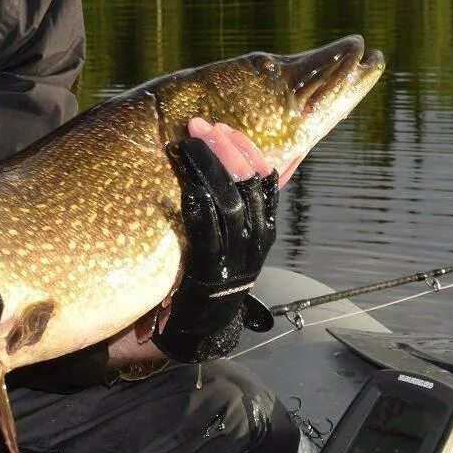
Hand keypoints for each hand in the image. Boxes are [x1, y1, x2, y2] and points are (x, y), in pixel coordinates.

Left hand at [153, 118, 279, 363]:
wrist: (205, 326)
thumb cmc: (217, 268)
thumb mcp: (238, 236)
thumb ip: (245, 201)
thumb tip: (261, 156)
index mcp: (266, 226)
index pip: (266, 178)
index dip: (246, 149)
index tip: (224, 127)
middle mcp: (256, 240)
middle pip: (247, 185)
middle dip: (224, 150)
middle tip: (201, 126)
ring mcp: (235, 257)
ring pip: (229, 204)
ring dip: (209, 169)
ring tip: (189, 144)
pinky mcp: (209, 273)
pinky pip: (207, 235)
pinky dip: (199, 207)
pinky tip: (186, 186)